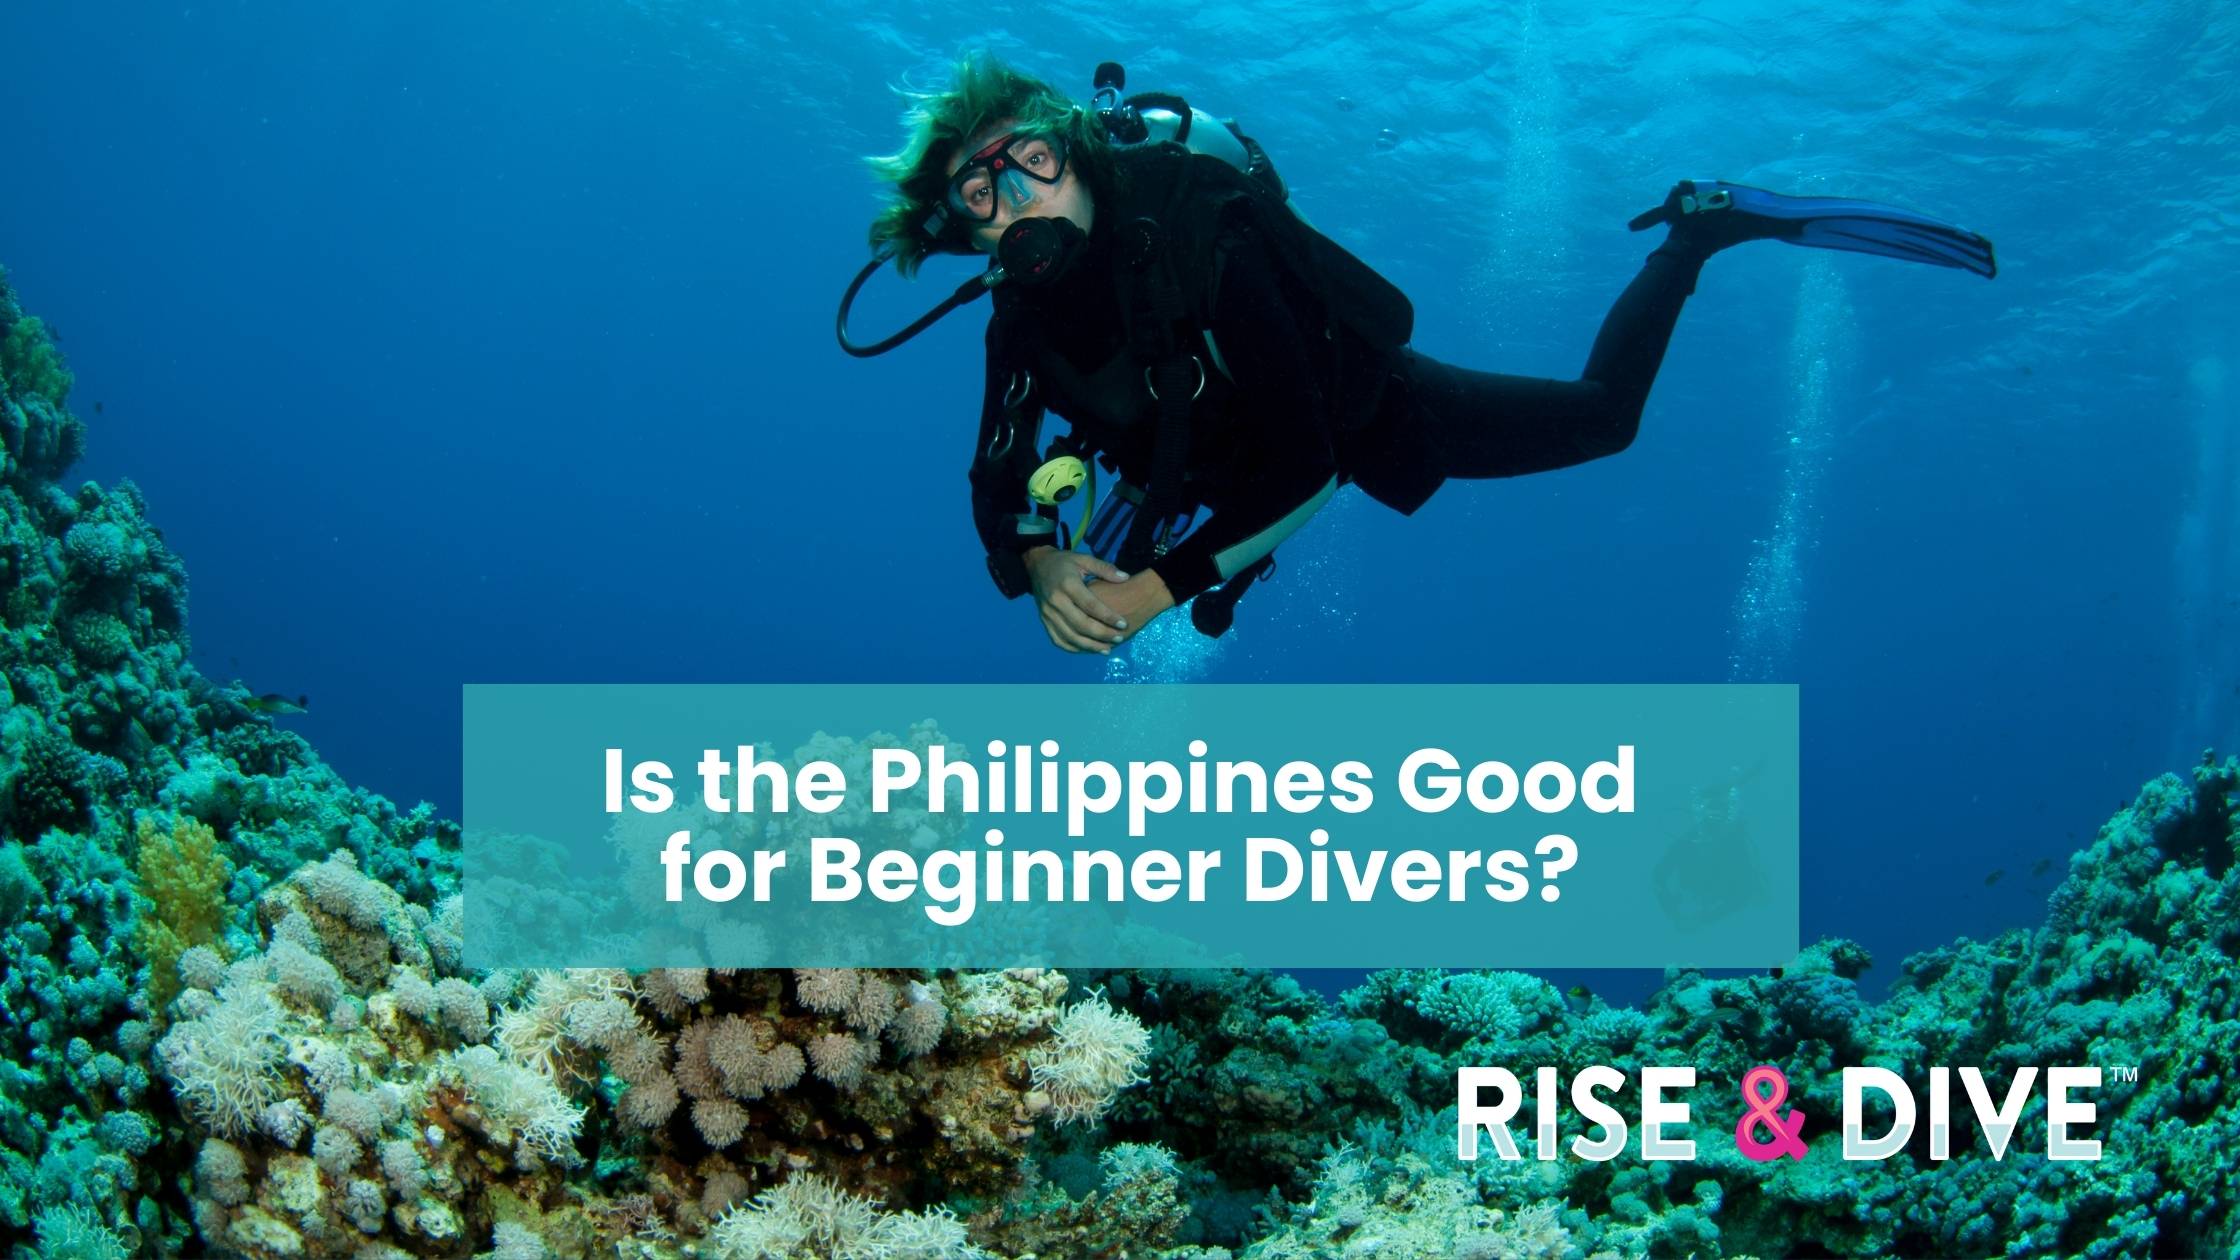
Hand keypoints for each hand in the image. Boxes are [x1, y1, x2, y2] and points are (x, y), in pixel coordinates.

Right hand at [1026, 547, 1143, 654]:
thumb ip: (1104, 568)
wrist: (1037, 565)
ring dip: (1090, 646)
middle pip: (1081, 624)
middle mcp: (1056, 601)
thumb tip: (1125, 577)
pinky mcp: (1044, 620)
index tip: (1123, 624)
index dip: (1108, 617)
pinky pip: (1058, 640)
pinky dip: (1074, 648)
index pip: (1090, 606)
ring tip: (1107, 649)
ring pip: (1070, 636)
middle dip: (1102, 634)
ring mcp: (1047, 613)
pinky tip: (1089, 649)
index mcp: (1067, 584)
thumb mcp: (1083, 559)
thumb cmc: (1064, 562)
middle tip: (1119, 638)